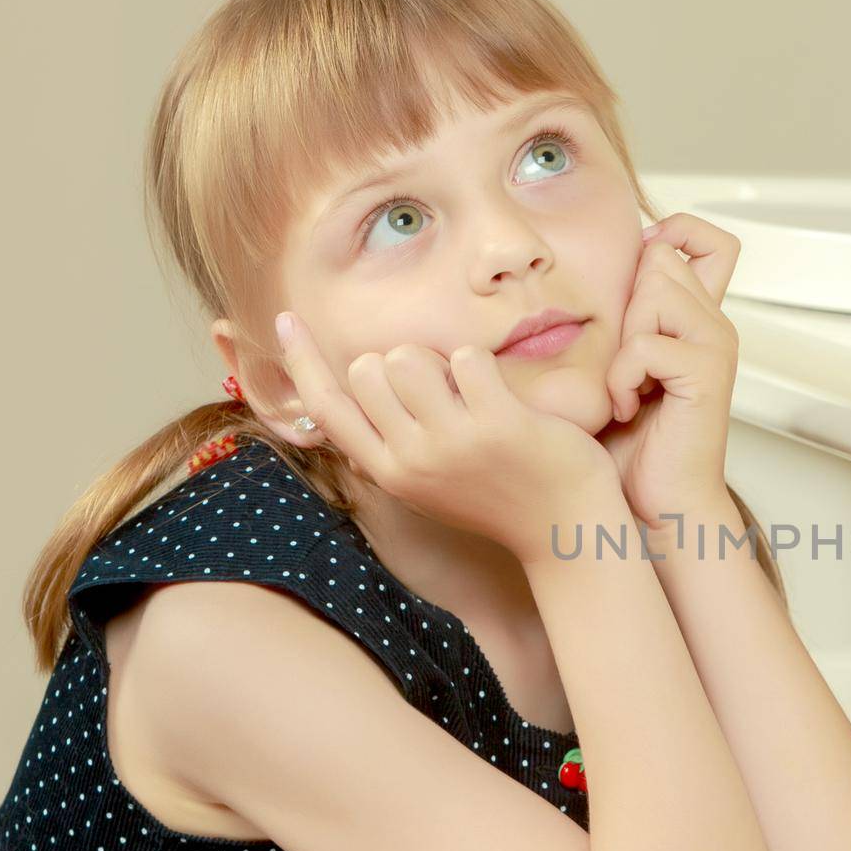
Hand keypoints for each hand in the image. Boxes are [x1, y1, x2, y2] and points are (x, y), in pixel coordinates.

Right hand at [273, 313, 619, 562]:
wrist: (566, 531)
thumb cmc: (501, 496)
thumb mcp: (430, 484)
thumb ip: (391, 445)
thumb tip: (354, 390)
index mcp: (389, 473)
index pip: (325, 409)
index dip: (302, 361)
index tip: (285, 319)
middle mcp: (411, 461)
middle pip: (367, 369)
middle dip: (400, 361)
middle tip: (442, 389)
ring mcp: (452, 443)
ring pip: (408, 357)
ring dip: (440, 359)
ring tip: (470, 393)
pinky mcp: (496, 425)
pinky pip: (466, 358)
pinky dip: (482, 365)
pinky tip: (500, 396)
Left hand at [596, 213, 740, 527]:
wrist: (655, 504)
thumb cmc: (630, 445)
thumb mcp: (615, 364)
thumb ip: (619, 318)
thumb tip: (581, 272)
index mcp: (697, 317)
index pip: (706, 237)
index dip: (669, 236)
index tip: (634, 287)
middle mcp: (714, 323)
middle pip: (661, 258)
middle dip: (627, 306)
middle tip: (626, 364)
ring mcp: (717, 345)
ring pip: (654, 291)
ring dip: (624, 342)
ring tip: (627, 386)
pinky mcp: (708, 373)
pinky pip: (645, 345)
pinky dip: (623, 379)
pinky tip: (630, 408)